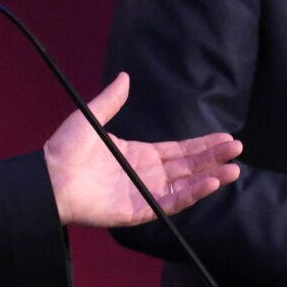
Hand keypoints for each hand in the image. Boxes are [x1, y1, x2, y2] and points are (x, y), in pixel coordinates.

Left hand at [43, 72, 241, 227]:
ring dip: (210, 177)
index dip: (202, 144)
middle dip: (214, 157)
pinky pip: (170, 202)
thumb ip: (112, 99)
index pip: (179, 150)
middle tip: (238, 148)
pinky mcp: (138, 210)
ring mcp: (143, 193)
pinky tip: (211, 182)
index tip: (225, 137)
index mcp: (138, 154)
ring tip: (234, 168)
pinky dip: (192, 194)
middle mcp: (145, 174)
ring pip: (185, 185)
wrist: (48, 177)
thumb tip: (125, 76)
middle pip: (188, 166)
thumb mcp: (92, 117)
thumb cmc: (65, 149)